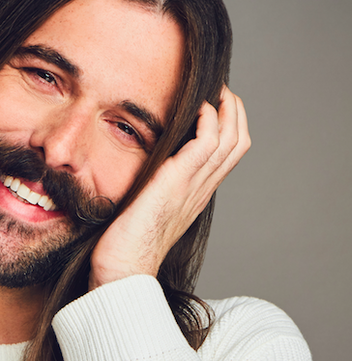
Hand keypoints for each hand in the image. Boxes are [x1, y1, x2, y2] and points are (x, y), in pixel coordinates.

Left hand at [89, 86, 249, 289]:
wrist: (122, 270)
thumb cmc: (125, 244)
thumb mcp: (144, 207)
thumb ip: (152, 187)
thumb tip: (141, 169)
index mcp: (195, 195)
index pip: (227, 154)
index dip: (228, 126)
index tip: (214, 103)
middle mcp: (200, 190)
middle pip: (238, 142)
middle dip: (235, 111)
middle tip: (220, 89)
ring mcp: (192, 186)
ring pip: (231, 140)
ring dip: (227, 110)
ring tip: (215, 90)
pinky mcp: (176, 183)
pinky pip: (207, 145)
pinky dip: (208, 121)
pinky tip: (198, 108)